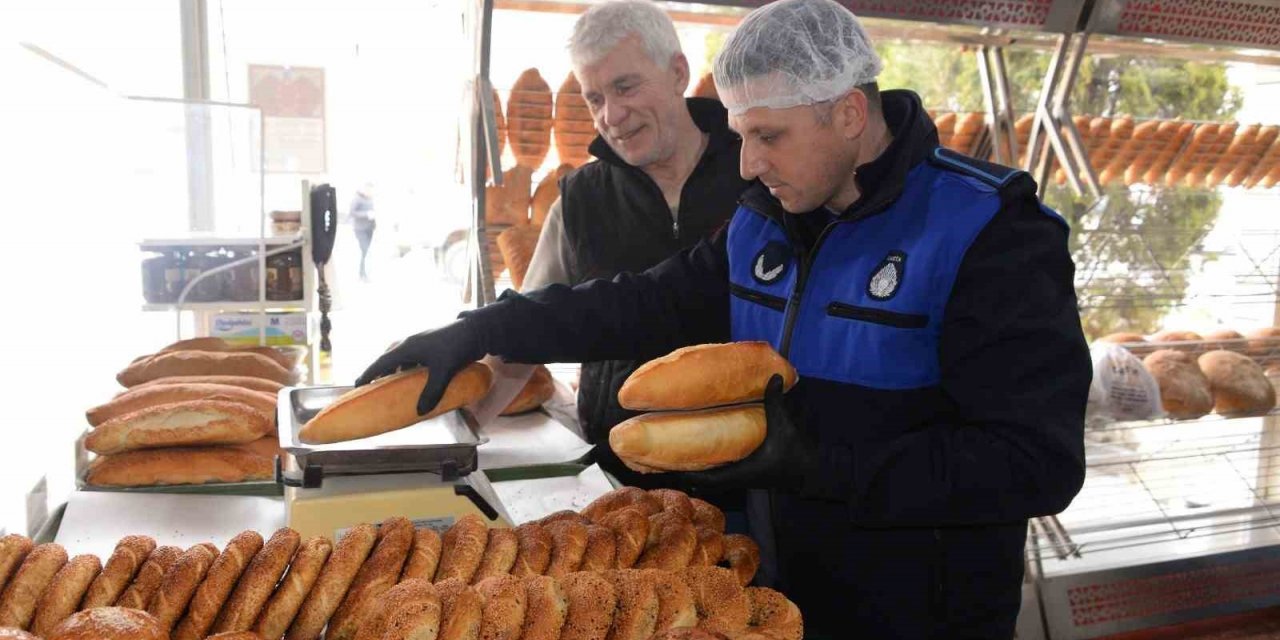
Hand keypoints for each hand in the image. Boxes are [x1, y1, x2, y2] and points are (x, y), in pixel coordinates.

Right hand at [356, 320, 486, 414]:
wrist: (476, 330)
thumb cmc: (456, 347)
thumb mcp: (443, 371)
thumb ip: (432, 392)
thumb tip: (420, 412)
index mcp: (407, 347)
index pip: (381, 362)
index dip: (369, 374)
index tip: (358, 386)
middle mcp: (411, 344)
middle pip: (389, 359)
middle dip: (380, 373)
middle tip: (373, 388)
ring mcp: (422, 344)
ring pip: (403, 359)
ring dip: (397, 371)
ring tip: (393, 386)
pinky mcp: (432, 346)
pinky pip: (414, 359)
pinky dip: (410, 370)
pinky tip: (416, 380)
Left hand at [669, 374, 816, 491]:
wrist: (809, 471)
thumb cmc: (795, 453)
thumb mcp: (783, 426)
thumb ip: (775, 402)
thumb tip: (773, 376)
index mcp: (742, 472)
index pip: (707, 479)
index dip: (686, 476)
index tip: (666, 469)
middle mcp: (738, 478)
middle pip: (703, 482)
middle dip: (684, 473)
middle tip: (662, 461)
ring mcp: (742, 478)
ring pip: (711, 479)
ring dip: (695, 470)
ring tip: (674, 456)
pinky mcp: (746, 474)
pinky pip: (721, 474)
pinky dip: (708, 467)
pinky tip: (701, 453)